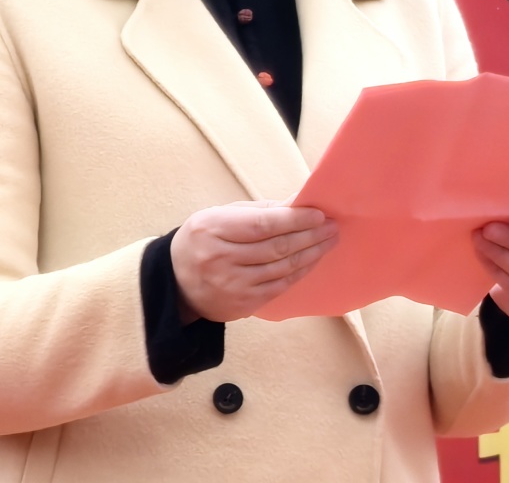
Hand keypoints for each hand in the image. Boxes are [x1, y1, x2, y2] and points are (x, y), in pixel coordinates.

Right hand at [170, 201, 338, 322]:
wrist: (176, 282)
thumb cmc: (205, 240)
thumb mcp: (221, 216)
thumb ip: (260, 210)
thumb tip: (298, 202)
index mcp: (213, 229)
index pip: (262, 224)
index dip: (294, 219)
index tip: (318, 214)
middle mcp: (220, 259)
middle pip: (276, 247)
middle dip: (310, 235)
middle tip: (332, 226)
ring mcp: (232, 285)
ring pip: (281, 268)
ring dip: (311, 254)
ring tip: (328, 241)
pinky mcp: (242, 305)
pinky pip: (279, 287)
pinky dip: (299, 272)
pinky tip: (312, 261)